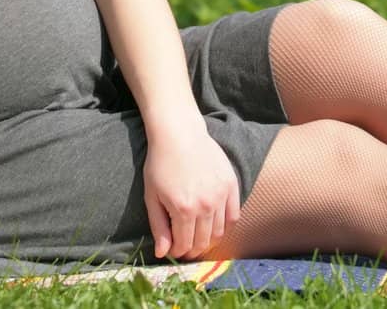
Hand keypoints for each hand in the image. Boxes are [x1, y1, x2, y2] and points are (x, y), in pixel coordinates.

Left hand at [142, 125, 240, 260]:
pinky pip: (234, 216)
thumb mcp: (152, 196)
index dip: (177, 251)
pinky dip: (226, 225)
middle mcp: (205, 205)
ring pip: (219, 232)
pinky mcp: (232, 185)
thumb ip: (158, 227)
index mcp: (183, 210)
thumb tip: (161, 253)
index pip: (184, 245)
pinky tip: (214, 223)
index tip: (173, 249)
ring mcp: (221, 195)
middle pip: (203, 242)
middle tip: (186, 246)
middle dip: (192, 249)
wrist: (179, 134)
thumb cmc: (160, 163)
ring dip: (208, 239)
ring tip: (199, 235)